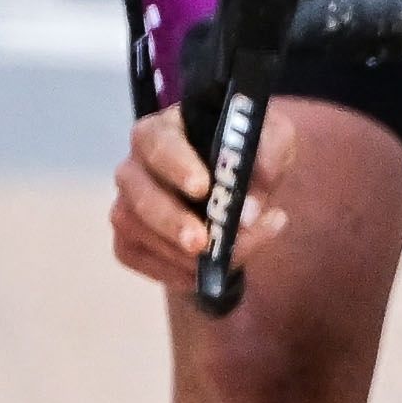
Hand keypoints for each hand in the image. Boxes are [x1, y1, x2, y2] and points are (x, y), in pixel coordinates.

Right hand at [111, 109, 279, 289]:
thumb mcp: (274, 138)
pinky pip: (134, 256)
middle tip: (203, 243)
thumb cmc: (250, 150)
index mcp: (164, 129)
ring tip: (229, 257)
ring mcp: (127, 202)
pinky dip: (167, 270)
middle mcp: (136, 165)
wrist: (241, 182)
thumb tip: (249, 209)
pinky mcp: (129, 236)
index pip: (158, 141)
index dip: (177, 165)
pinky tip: (203, 273)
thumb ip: (270, 157)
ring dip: (178, 252)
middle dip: (172, 220)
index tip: (203, 188)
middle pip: (139, 192)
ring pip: (134, 228)